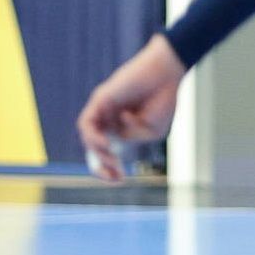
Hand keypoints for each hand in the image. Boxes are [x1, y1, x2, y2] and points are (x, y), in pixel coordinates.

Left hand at [76, 34, 186, 180]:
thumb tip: (112, 140)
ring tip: (113, 158)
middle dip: (101, 166)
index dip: (109, 169)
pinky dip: (92, 136)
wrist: (168, 74)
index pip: (106, 153)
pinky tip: (107, 143)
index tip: (121, 180)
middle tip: (117, 176)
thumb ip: (130, 138)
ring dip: (97, 152)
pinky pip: (86, 121)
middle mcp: (108, 119)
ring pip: (87, 135)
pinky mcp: (100, 98)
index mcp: (121, 129)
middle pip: (93, 147)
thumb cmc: (163, 100)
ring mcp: (103, 109)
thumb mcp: (150, 131)